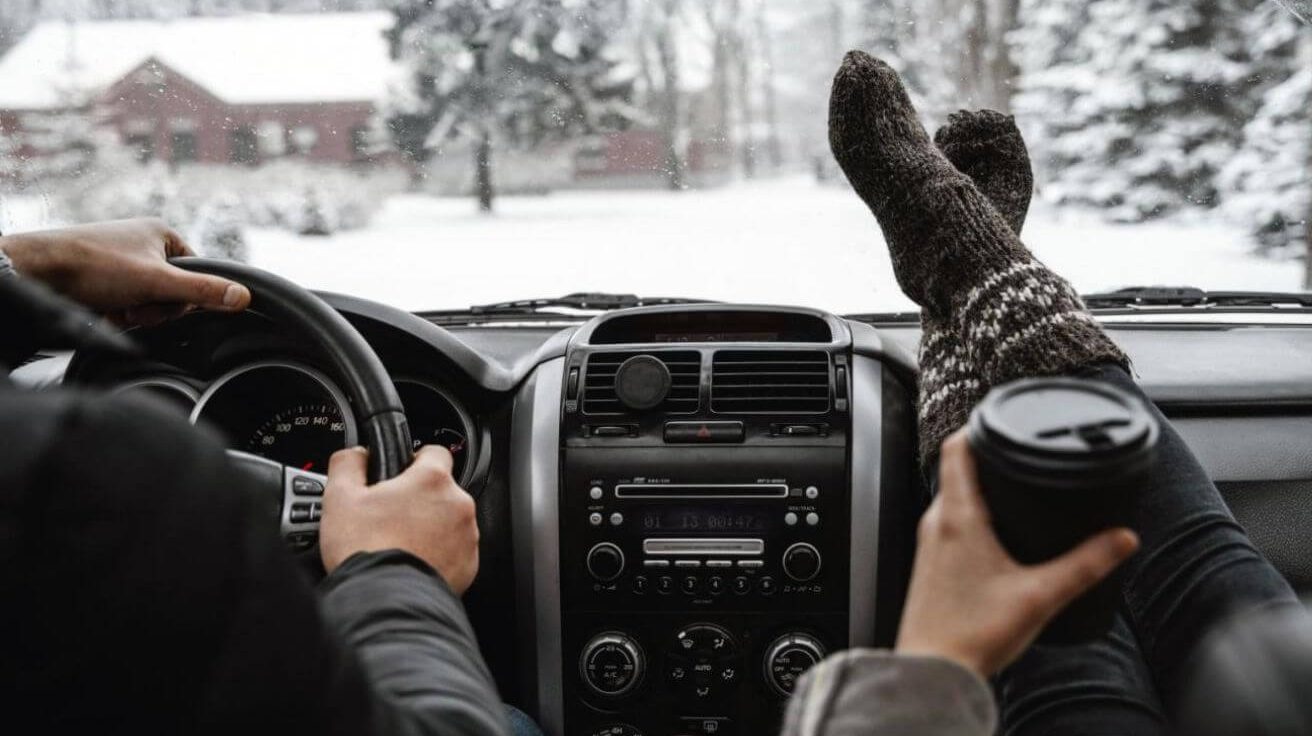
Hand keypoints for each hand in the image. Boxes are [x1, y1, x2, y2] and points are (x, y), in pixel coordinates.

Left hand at [0, 217, 250, 325]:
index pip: (197, 273)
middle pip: (173, 291)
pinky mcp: (104, 279)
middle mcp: (143, 244)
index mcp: (161, 234)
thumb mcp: (157, 281)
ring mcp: (122, 262)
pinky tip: (103, 309)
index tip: (164, 300)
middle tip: (135, 305)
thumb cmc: (93, 266)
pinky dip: (118, 314)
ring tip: (115, 306)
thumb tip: (244, 297)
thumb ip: (202, 291)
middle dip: (156, 307)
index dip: (184, 296)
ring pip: (149, 302)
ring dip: (136, 313)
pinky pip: (127, 305)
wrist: (38, 272)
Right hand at [320, 445, 480, 593]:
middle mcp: (458, 504)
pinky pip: (455, 551)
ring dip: (430, 527)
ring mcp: (467, 537)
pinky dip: (439, 554)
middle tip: (390, 517)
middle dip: (419, 500)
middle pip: (441, 491)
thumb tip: (356, 454)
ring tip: (400, 544)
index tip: (401, 474)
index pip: (434, 452)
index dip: (414, 460)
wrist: (384, 603)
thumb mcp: (340, 497)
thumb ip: (348, 464)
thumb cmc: (365, 550)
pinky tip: (413, 562)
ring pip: (449, 522)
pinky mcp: (469, 565)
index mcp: (432, 480)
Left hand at [895, 430, 1138, 676]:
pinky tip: (995, 532)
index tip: (1000, 416)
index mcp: (957, 517)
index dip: (977, 425)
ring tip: (1012, 486)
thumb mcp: (1041, 595)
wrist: (933, 671)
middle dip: (987, 457)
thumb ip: (1086, 564)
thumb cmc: (972, 635)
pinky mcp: (929, 564)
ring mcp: (928, 543)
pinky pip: (948, 522)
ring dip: (979, 486)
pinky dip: (971, 514)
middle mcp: (935, 523)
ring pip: (952, 497)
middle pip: (957, 470)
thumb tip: (1122, 538)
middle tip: (1018, 452)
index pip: (956, 448)